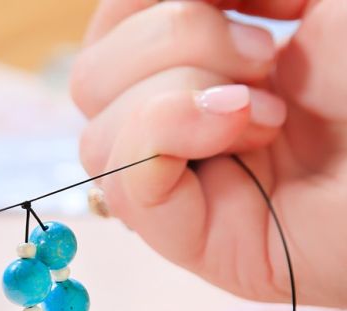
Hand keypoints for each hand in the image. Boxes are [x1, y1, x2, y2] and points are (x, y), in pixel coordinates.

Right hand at [71, 0, 346, 306]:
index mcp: (194, 69)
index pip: (107, 35)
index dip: (143, 2)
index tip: (247, 1)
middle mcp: (175, 129)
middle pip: (89, 82)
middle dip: (174, 42)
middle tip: (265, 58)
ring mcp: (180, 187)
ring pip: (95, 135)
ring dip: (180, 93)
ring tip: (266, 110)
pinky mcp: (190, 240)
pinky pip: (125, 182)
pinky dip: (167, 134)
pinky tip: (244, 128)